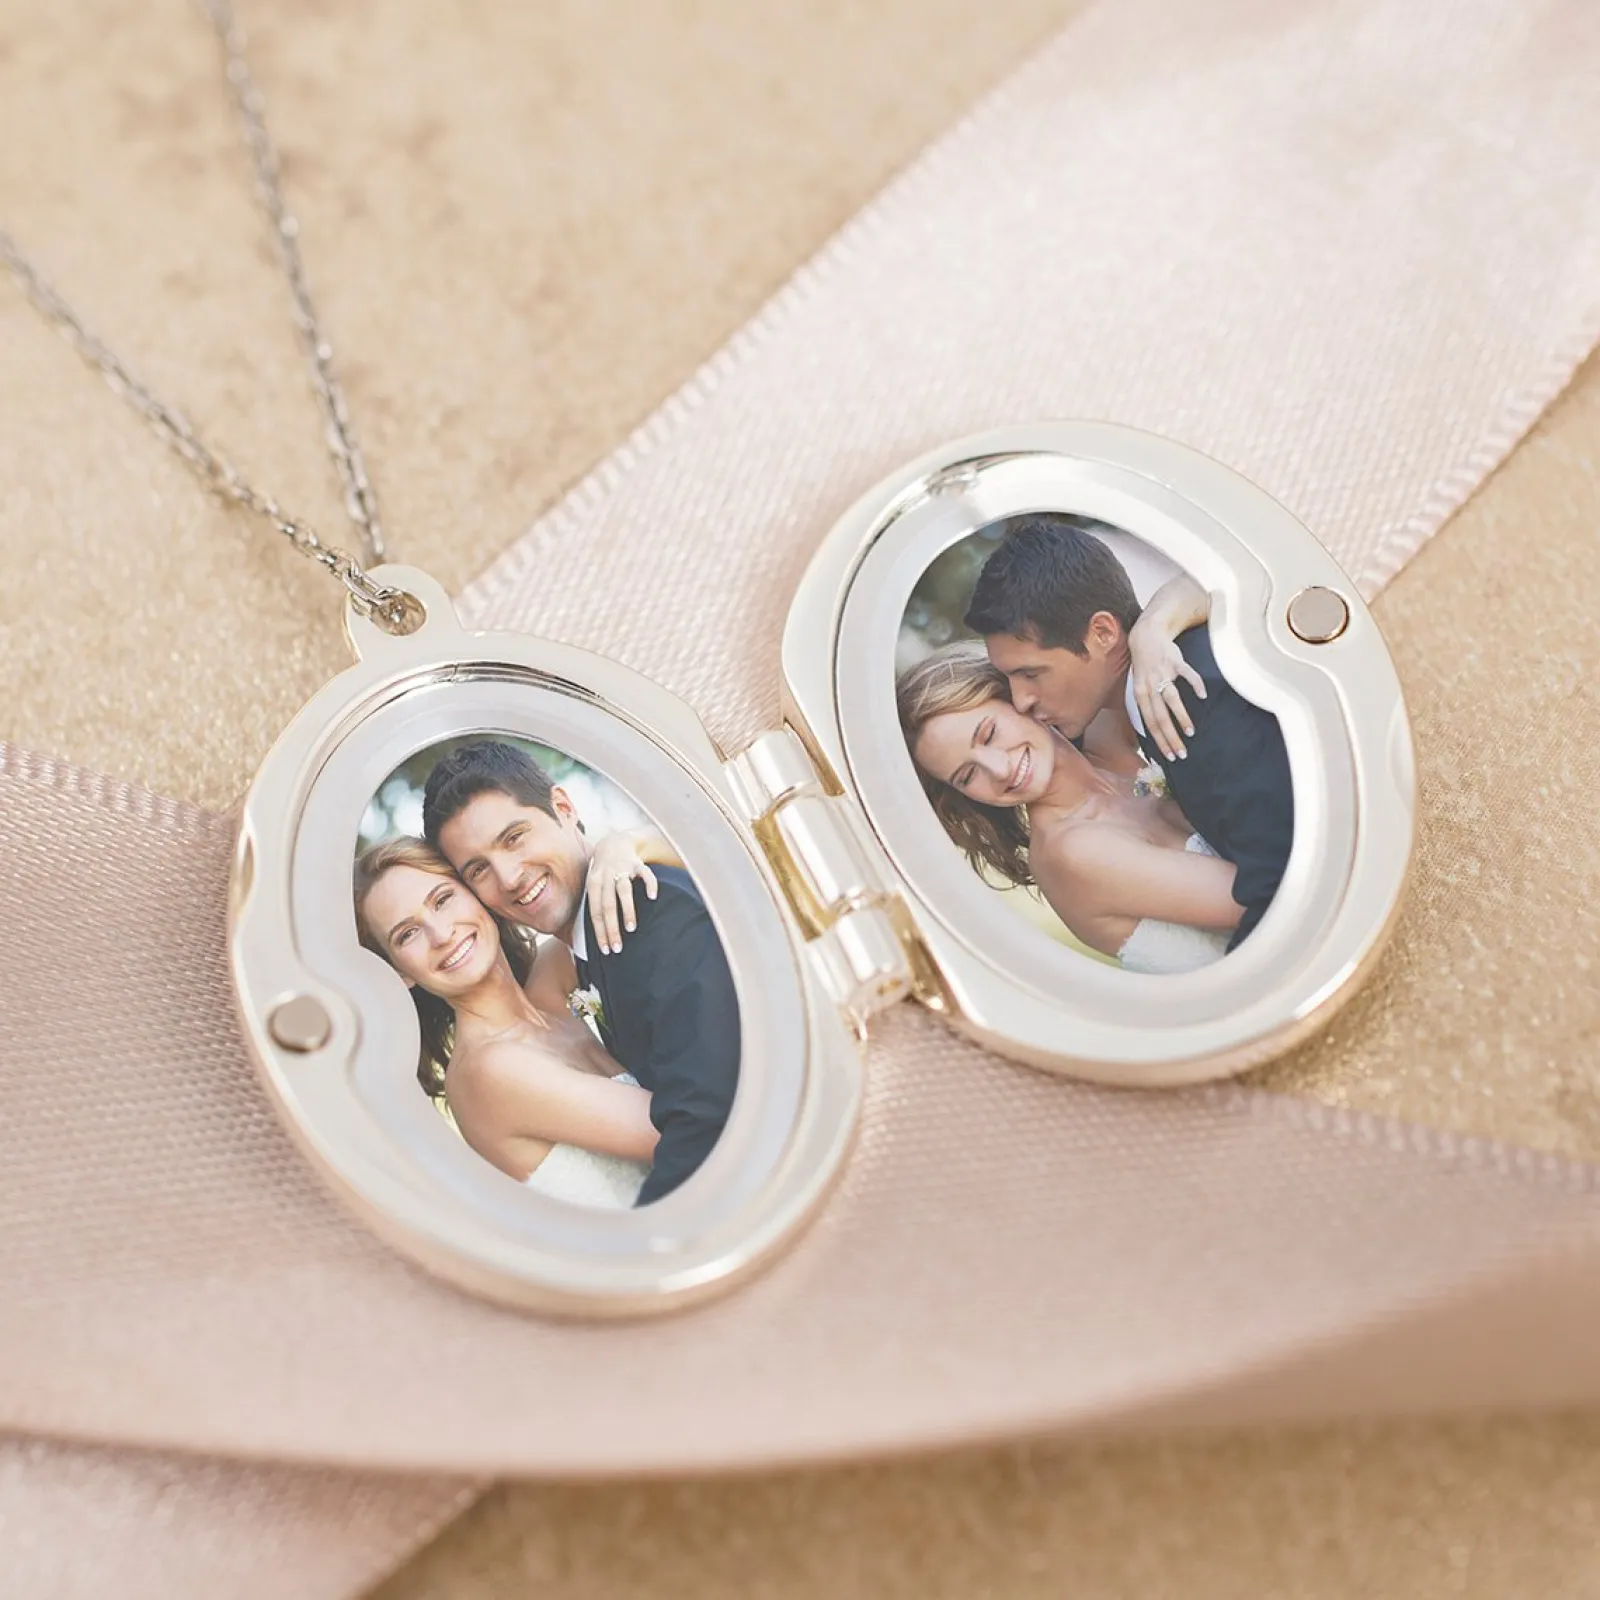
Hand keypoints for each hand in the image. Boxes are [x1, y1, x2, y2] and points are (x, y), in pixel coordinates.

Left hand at [585, 832, 658, 954]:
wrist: (615, 842)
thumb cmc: (603, 872)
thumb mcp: (594, 885)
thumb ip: (595, 905)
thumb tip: (594, 936)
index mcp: (593, 884)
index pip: (595, 912)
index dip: (599, 932)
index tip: (606, 949)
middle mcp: (606, 876)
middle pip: (607, 905)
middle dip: (611, 928)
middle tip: (617, 947)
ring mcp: (622, 869)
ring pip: (623, 891)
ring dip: (627, 910)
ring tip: (631, 929)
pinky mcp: (638, 863)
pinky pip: (645, 874)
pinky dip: (649, 884)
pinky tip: (653, 897)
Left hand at [1129, 623, 1204, 760]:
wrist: (1146, 636)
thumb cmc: (1144, 666)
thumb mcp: (1138, 687)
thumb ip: (1147, 705)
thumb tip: (1154, 729)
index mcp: (1140, 694)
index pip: (1150, 723)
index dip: (1159, 741)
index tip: (1169, 757)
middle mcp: (1150, 686)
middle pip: (1160, 717)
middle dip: (1171, 738)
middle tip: (1182, 754)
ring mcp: (1163, 674)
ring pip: (1172, 699)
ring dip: (1182, 717)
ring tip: (1191, 733)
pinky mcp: (1175, 662)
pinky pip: (1187, 674)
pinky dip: (1195, 684)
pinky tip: (1203, 696)